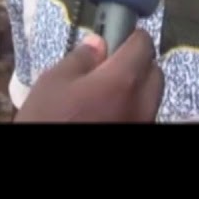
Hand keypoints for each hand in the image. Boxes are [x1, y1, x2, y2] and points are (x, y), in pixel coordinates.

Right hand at [14, 30, 164, 122]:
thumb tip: (99, 44)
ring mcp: (141, 124)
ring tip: (102, 92)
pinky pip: (141, 116)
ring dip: (134, 88)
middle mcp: (141, 104)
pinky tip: (104, 111)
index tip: (114, 36)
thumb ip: (81, 58)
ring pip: (149, 98)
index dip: (129, 36)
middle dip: (136, 63)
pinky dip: (129, 108)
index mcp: (122, 80)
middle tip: (108, 65)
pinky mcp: (135, 135)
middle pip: (153, 72)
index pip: (143, 45)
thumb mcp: (53, 82)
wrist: (45, 162)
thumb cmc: (47, 119)